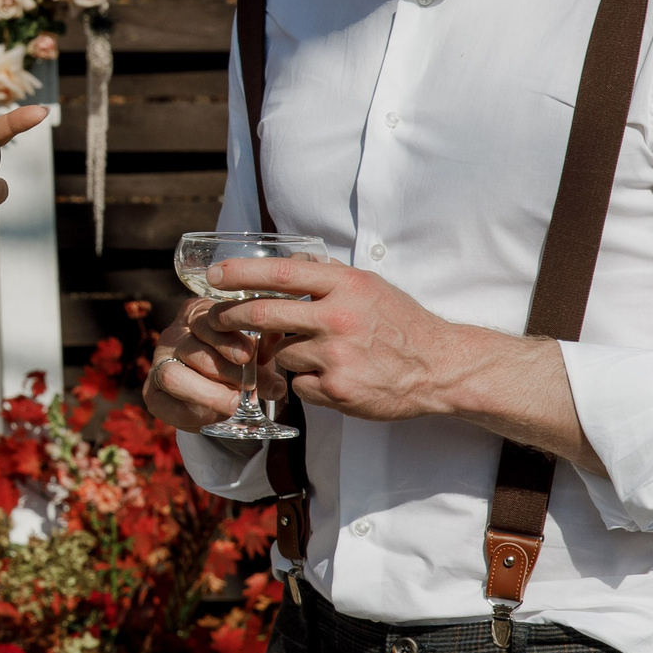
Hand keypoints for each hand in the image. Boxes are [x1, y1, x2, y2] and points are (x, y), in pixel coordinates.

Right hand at [142, 292, 288, 433]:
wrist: (220, 389)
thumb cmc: (240, 360)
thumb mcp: (255, 349)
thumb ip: (265, 350)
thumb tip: (277, 372)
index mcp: (197, 315)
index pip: (204, 321)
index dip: (225, 339)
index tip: (247, 356)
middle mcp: (173, 336)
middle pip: (192, 351)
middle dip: (225, 372)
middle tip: (250, 386)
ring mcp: (159, 365)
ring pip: (173, 377)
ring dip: (208, 394)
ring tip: (234, 403)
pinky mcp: (152, 394)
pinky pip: (166, 406)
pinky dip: (195, 413)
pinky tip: (218, 415)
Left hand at [199, 256, 475, 421]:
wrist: (438, 367)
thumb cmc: (400, 323)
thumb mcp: (367, 286)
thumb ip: (326, 276)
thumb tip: (284, 263)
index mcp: (346, 285)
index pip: (280, 272)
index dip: (241, 273)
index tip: (214, 276)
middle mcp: (338, 318)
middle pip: (265, 314)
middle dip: (232, 316)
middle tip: (217, 318)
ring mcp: (337, 356)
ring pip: (281, 353)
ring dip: (287, 355)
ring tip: (321, 355)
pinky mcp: (337, 389)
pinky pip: (298, 384)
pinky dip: (306, 382)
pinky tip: (333, 377)